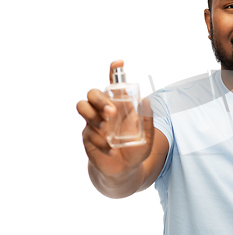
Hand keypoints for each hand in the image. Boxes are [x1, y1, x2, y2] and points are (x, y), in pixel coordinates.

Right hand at [76, 60, 154, 177]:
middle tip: (112, 112)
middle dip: (100, 99)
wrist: (123, 171)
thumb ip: (147, 121)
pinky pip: (88, 133)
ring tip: (106, 128)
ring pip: (82, 106)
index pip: (114, 85)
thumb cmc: (135, 150)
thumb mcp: (146, 137)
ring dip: (93, 115)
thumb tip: (148, 102)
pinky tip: (110, 150)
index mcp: (120, 105)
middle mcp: (104, 110)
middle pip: (93, 92)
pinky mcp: (87, 135)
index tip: (118, 63)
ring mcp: (93, 122)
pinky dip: (100, 141)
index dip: (114, 71)